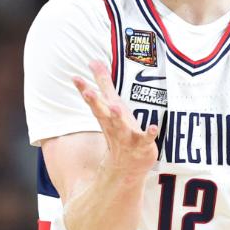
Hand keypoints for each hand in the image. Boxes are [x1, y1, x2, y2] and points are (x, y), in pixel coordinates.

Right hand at [72, 60, 159, 175]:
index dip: (84, 89)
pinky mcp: (142, 145)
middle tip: (87, 92)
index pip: (93, 101)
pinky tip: (154, 127)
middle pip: (103, 113)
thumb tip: (93, 61)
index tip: (75, 77)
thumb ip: (103, 83)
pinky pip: (146, 139)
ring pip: (121, 126)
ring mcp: (127, 136)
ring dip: (118, 117)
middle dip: (95, 103)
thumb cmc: (119, 130)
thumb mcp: (110, 105)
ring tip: (115, 107)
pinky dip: (150, 134)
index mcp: (106, 116)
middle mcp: (114, 125)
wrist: (125, 168)